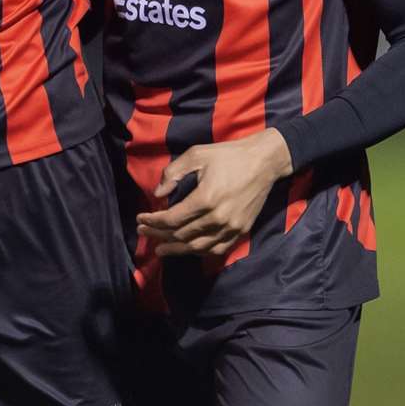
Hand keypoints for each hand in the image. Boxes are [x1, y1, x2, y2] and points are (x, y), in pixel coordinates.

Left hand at [137, 129, 293, 256]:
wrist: (264, 162)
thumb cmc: (228, 156)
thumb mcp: (196, 154)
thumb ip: (173, 173)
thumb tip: (158, 194)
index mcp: (205, 199)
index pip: (172, 219)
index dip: (153, 221)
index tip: (140, 219)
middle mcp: (218, 218)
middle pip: (182, 235)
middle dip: (159, 234)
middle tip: (144, 232)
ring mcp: (231, 227)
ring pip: (198, 247)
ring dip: (176, 249)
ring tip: (160, 249)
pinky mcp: (241, 230)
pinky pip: (217, 249)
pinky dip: (200, 251)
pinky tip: (187, 249)